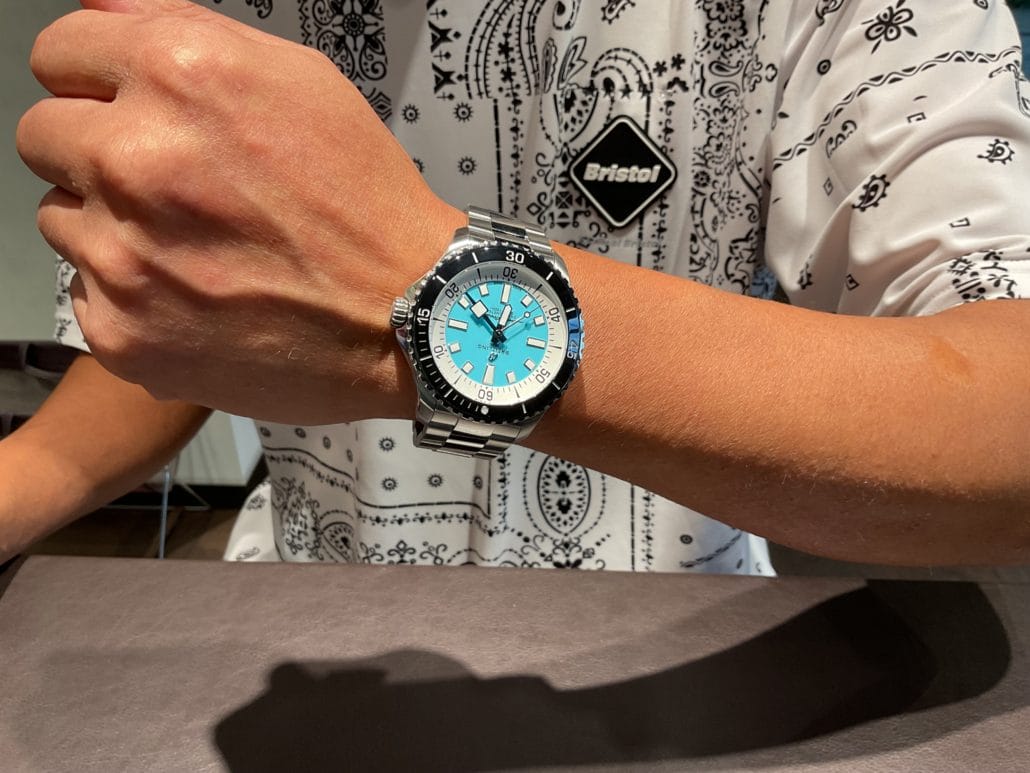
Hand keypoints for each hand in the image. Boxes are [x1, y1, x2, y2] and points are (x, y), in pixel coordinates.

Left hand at [16, 0, 462, 423]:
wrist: (407, 316)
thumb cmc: (363, 203)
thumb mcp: (300, 80)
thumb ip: (185, 30)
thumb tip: (101, 13)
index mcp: (180, 78)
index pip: (58, 55)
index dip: (95, 84)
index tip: (122, 110)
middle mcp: (137, 161)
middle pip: (41, 138)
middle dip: (94, 154)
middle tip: (165, 187)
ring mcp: (122, 256)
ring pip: (62, 222)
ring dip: (112, 228)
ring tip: (193, 249)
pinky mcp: (124, 333)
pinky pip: (89, 296)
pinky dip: (132, 296)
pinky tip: (196, 298)